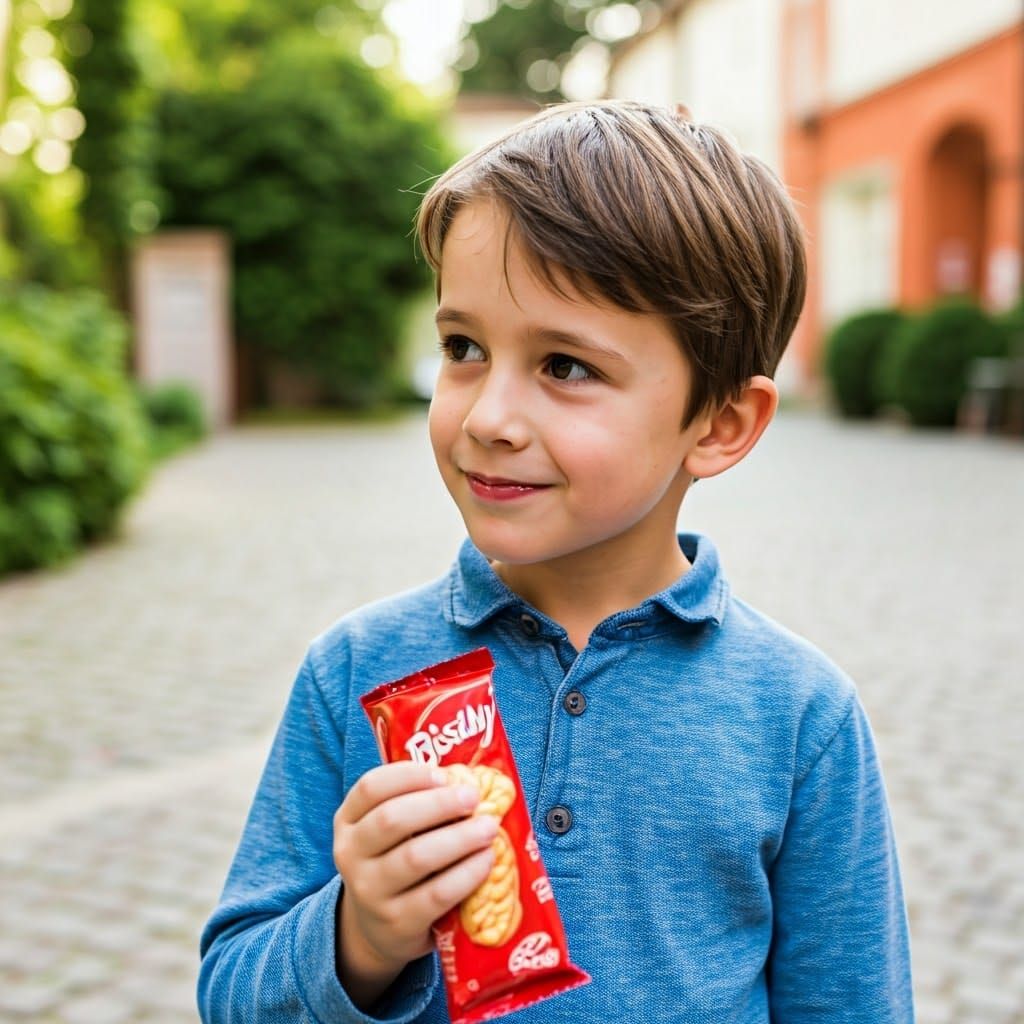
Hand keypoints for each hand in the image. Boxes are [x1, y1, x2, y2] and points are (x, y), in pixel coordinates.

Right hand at [333, 762, 498, 1005]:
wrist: (380, 929)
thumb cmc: (397, 860)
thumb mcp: (392, 832)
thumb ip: (418, 803)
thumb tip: (469, 780)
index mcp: (348, 821)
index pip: (370, 788)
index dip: (408, 775)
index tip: (443, 774)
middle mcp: (350, 855)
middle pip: (392, 819)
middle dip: (439, 804)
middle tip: (473, 796)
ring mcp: (370, 892)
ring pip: (416, 857)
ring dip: (460, 838)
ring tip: (489, 827)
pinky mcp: (397, 923)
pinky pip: (436, 894)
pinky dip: (467, 873)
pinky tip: (486, 859)